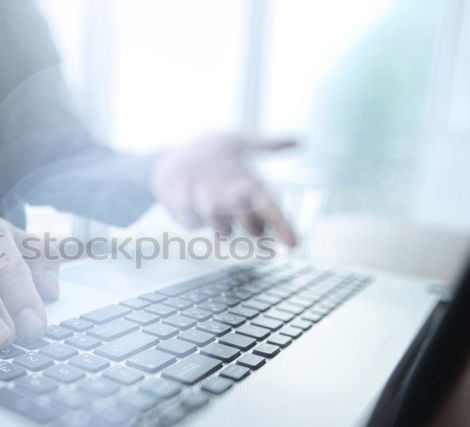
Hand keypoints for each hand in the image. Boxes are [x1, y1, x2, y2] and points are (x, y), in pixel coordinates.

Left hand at [151, 133, 296, 245]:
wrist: (169, 158)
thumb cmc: (206, 152)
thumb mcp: (237, 143)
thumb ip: (266, 144)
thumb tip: (300, 140)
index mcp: (250, 189)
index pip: (273, 212)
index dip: (284, 227)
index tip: (294, 243)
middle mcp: (234, 208)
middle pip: (254, 230)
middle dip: (251, 220)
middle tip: (238, 196)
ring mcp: (212, 217)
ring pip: (225, 230)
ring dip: (217, 210)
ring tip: (205, 187)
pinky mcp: (190, 220)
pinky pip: (194, 221)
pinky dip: (189, 201)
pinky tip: (185, 186)